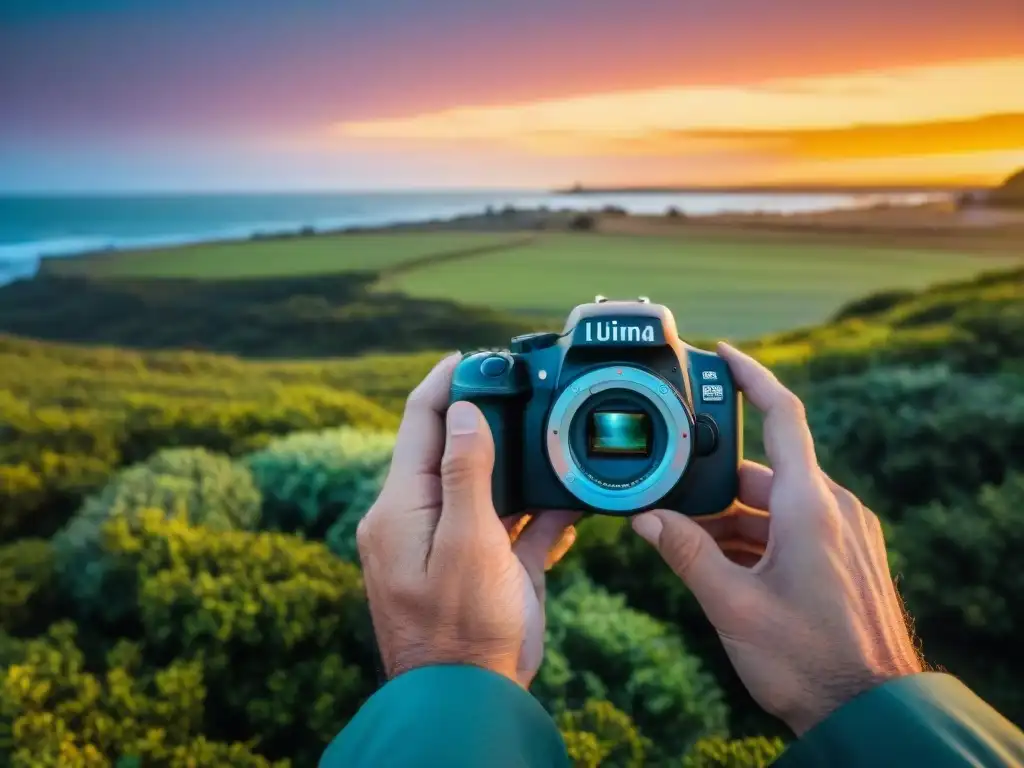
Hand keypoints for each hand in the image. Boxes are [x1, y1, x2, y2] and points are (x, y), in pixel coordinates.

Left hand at [356, 353, 578, 687]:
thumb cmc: (462, 629)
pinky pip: (508, 524)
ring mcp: (451, 543)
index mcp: (401, 507)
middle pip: (452, 448)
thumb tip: (463, 411)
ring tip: (552, 432)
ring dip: (517, 462)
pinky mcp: (481, 566)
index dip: (446, 384)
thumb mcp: (467, 544)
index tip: (473, 355)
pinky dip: (535, 509)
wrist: (472, 700)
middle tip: (523, 386)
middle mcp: (418, 519)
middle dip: (486, 414)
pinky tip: (569, 498)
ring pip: (485, 484)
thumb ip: (465, 475)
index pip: (420, 425)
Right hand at [631, 342, 923, 734]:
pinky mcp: (849, 556)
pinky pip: (798, 527)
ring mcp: (847, 533)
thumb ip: (684, 553)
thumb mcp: (731, 604)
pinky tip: (729, 567)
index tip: (724, 354)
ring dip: (734, 518)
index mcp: (810, 505)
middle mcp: (834, 509)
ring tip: (693, 549)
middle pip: (764, 471)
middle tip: (670, 504)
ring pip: (778, 503)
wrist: (868, 709)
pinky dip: (759, 536)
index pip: (783, 415)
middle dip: (715, 486)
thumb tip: (646, 518)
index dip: (752, 376)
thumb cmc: (806, 660)